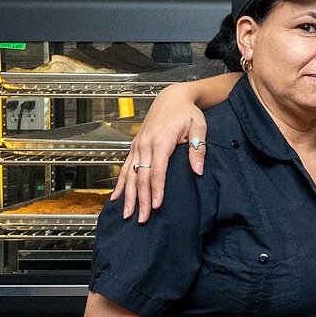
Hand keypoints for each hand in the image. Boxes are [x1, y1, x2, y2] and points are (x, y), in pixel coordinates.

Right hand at [112, 86, 207, 222]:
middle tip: (141, 218)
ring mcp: (138, 146)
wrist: (172, 97)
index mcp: (161, 141)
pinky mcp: (135, 146)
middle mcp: (145, 144)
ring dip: (127, 195)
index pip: (157, 171)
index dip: (156, 189)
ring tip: (126, 213)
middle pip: (141, 177)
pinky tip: (116, 197)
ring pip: (129, 174)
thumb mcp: (199, 127)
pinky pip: (125, 168)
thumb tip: (197, 170)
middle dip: (140, 199)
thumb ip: (198, 148)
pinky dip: (120, 184)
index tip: (157, 205)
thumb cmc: (187, 112)